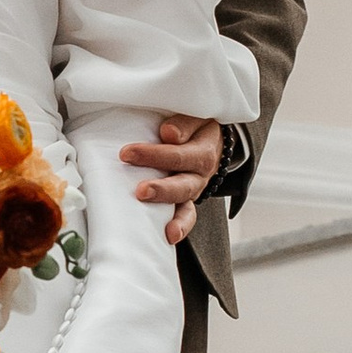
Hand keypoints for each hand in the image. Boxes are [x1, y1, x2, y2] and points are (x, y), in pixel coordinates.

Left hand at [119, 113, 222, 245]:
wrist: (212, 142)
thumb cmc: (194, 127)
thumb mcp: (196, 117)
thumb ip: (184, 122)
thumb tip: (168, 133)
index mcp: (203, 147)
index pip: (183, 147)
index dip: (165, 145)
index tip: (145, 142)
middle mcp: (201, 170)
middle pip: (183, 177)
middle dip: (161, 183)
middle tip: (140, 187)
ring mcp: (194, 187)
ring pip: (184, 197)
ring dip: (164, 198)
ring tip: (144, 198)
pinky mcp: (186, 200)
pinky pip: (187, 215)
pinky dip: (180, 226)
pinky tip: (169, 235)